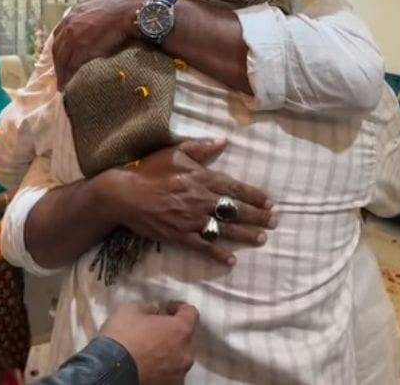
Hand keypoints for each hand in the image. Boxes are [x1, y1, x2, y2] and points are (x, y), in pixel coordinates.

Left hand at [52, 0, 155, 88]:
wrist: (137, 11)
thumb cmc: (131, 1)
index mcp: (79, 8)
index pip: (64, 27)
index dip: (65, 40)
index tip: (67, 49)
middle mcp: (72, 20)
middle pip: (58, 43)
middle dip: (59, 56)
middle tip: (61, 68)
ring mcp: (74, 34)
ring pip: (61, 55)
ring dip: (61, 69)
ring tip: (62, 82)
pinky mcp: (81, 48)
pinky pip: (69, 65)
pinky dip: (66, 76)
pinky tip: (66, 84)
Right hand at [100, 301, 197, 384]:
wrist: (109, 369)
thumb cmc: (123, 336)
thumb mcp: (132, 309)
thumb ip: (149, 308)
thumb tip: (154, 311)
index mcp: (181, 329)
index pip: (191, 313)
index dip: (179, 308)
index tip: (167, 308)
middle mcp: (186, 352)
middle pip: (185, 337)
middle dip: (172, 332)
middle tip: (155, 330)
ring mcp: (179, 373)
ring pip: (178, 358)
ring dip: (168, 352)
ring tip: (149, 351)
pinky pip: (169, 374)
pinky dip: (162, 369)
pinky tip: (147, 366)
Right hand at [102, 139, 276, 265]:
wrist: (125, 194)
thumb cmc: (150, 170)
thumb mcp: (176, 152)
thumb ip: (201, 148)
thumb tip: (224, 141)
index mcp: (201, 178)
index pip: (235, 188)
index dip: (254, 196)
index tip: (270, 202)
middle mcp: (200, 199)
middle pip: (235, 210)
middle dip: (257, 216)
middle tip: (274, 222)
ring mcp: (191, 219)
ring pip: (225, 229)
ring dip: (245, 235)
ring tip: (261, 238)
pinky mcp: (180, 235)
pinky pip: (204, 246)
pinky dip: (219, 253)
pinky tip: (232, 259)